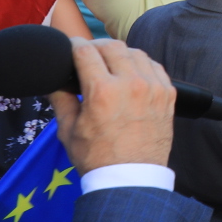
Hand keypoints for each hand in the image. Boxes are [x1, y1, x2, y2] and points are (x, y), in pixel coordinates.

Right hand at [49, 39, 177, 172]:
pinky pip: (154, 66)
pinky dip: (140, 64)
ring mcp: (153, 87)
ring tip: (109, 62)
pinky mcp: (168, 94)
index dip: (74, 45)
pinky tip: (131, 72)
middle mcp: (131, 84)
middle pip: (112, 46)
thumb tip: (54, 80)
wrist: (131, 177)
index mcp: (102, 91)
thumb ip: (61, 99)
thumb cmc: (97, 158)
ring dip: (120, 53)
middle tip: (88, 54)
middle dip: (96, 46)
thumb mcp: (68, 130)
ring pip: (136, 52)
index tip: (70, 45)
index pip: (86, 52)